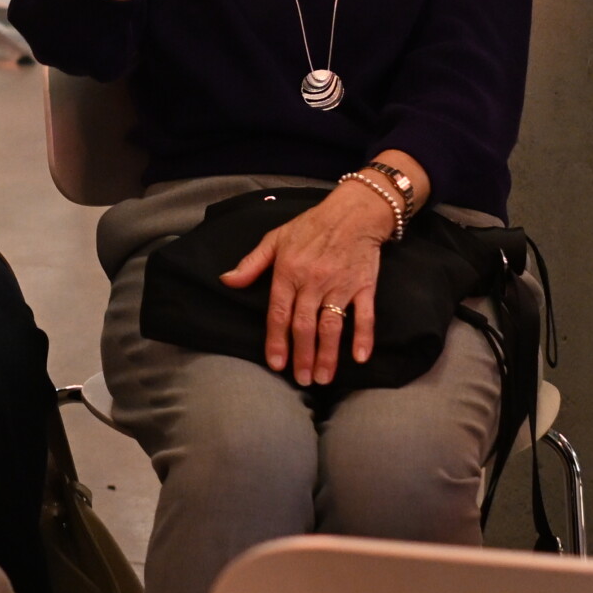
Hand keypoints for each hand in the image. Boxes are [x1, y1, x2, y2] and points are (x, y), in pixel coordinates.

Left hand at [222, 181, 392, 385]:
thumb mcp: (276, 238)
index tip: (276, 364)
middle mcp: (313, 281)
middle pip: (305, 325)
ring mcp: (340, 285)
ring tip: (322, 378)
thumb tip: (226, 280)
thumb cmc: (311, 225)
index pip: (279, 313)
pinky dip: (363, 337)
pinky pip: (365, 315)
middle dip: (302, 356)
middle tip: (301, 380)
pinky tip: (359, 358)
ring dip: (327, 354)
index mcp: (289, 271)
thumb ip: (251, 263)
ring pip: (332, 326)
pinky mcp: (364, 285)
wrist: (354, 211)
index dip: (276, 341)